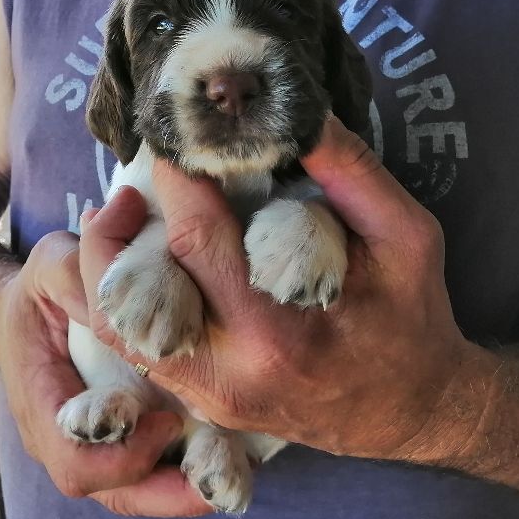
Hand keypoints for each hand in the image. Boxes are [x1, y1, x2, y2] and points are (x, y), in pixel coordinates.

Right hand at [0, 233, 210, 515]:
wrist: (22, 313)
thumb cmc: (38, 291)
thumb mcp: (48, 267)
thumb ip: (74, 274)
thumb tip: (115, 296)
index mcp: (42, 404)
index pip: (74, 461)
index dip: (122, 456)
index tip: (165, 424)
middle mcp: (65, 437)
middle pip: (113, 491)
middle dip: (166, 495)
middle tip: (216, 483)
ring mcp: (92, 442)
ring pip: (135, 489)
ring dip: (182, 490)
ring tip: (235, 474)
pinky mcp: (118, 435)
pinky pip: (149, 469)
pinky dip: (184, 468)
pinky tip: (228, 452)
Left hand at [64, 116, 480, 460]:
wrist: (413, 409)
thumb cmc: (413, 316)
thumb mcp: (406, 235)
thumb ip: (351, 170)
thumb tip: (295, 109)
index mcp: (280, 334)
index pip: (198, 241)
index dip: (177, 180)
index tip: (177, 138)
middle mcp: (229, 373)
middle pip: (134, 290)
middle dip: (123, 219)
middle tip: (138, 177)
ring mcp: (207, 397)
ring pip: (117, 326)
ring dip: (105, 262)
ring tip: (120, 213)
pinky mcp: (201, 402)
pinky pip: (136, 347)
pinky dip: (120, 298)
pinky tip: (129, 258)